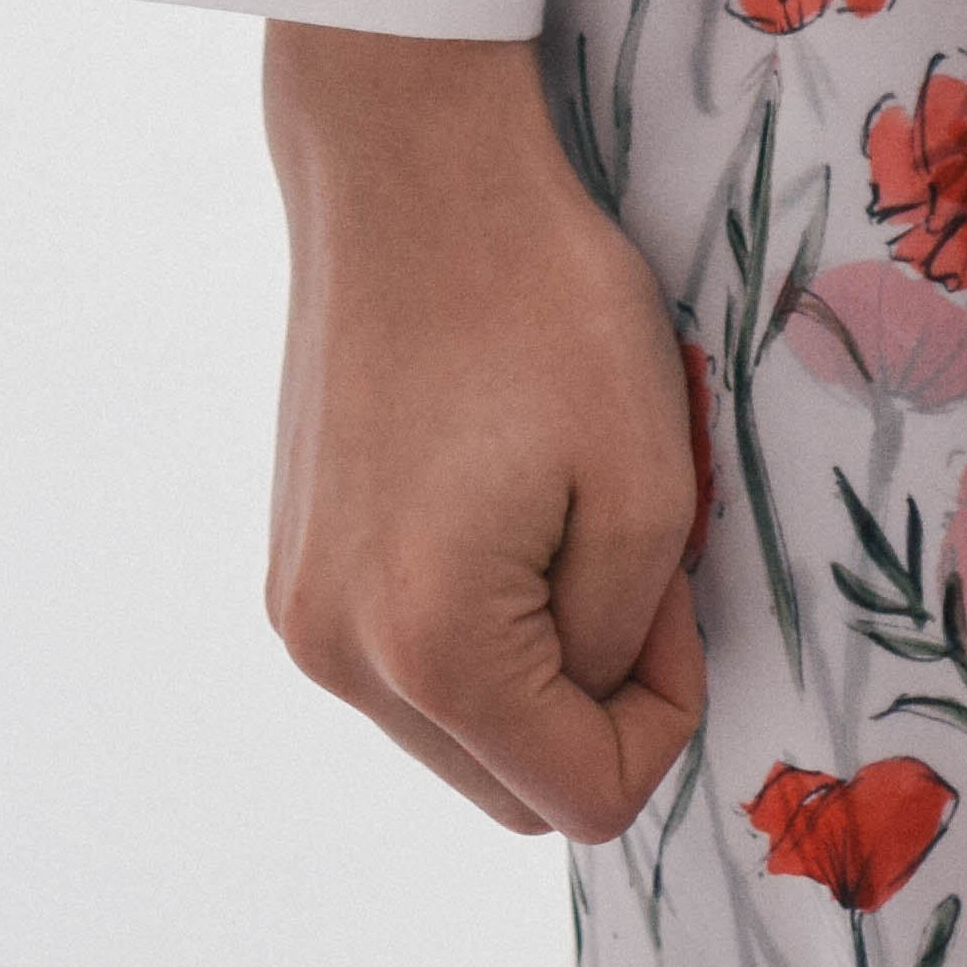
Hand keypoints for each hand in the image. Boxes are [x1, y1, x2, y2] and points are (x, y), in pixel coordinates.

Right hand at [261, 25, 707, 839]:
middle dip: (596, 706)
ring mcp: (299, 612)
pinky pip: (404, 659)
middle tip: (633, 562)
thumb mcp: (647, 480)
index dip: (664, 713)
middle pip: (507, 785)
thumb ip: (631, 637)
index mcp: (428, 650)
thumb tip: (598, 695)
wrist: (409, 169)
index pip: (580, 797)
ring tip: (563, 518)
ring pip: (455, 728)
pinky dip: (472, 624)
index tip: (673, 592)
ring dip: (534, 667)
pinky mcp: (293, 565)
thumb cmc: (543, 303)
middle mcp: (338, 655)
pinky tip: (497, 504)